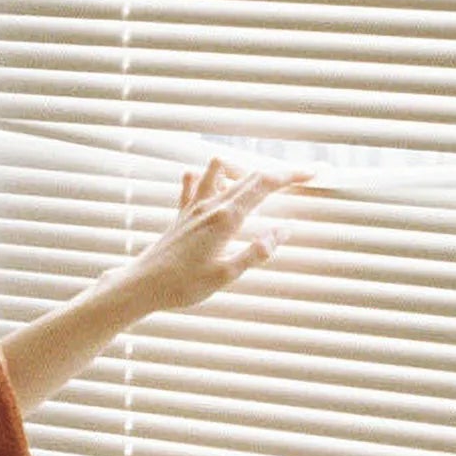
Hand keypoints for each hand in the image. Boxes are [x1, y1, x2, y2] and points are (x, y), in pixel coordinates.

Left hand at [123, 159, 305, 315]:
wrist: (142, 286)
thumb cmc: (182, 285)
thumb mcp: (226, 275)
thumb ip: (257, 252)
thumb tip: (284, 231)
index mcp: (226, 217)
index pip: (265, 184)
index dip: (292, 175)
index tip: (313, 173)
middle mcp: (210, 204)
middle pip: (249, 174)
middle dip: (278, 173)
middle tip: (301, 178)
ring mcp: (193, 206)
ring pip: (219, 169)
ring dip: (240, 169)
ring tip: (254, 186)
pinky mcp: (181, 213)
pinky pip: (194, 184)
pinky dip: (206, 179)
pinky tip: (213, 187)